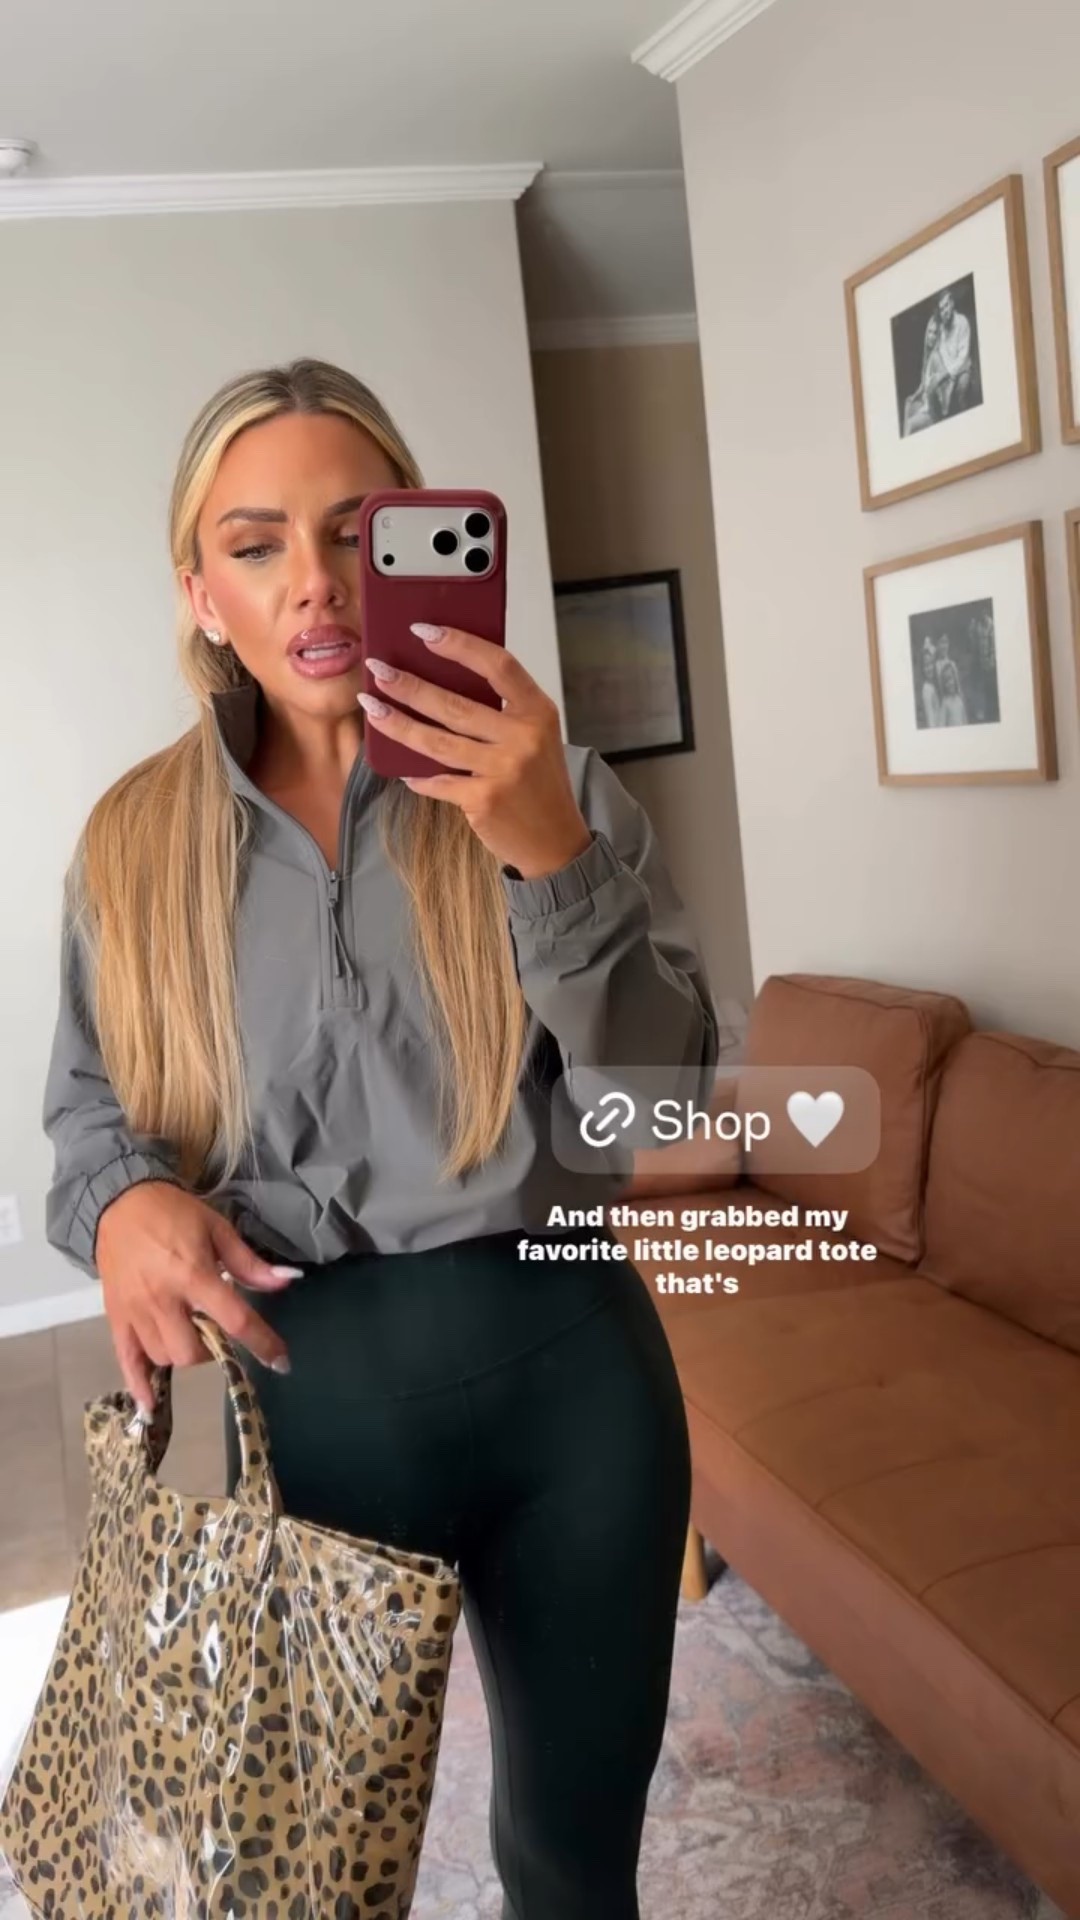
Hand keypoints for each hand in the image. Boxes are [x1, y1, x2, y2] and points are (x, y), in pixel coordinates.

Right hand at [95, 1181, 297, 1414]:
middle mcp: (163, 1299)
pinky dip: (139, 1385)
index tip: (282, 1361)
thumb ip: (250, 1263)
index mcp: (193, 1274)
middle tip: (215, 1327)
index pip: (235, 1320)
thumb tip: (287, 1281)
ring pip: (165, 1357)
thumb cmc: (173, 1213)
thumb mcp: (217, 1229)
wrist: (118, 1202)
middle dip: (212, 1348)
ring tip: (188, 1330)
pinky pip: (127, 1361)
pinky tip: (149, 1404)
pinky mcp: (116, 1317)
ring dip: (184, 1352)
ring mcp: (136, 1312)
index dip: (263, 1344)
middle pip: (193, 1351)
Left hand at [359, 624, 593, 879]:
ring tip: (371, 708)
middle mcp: (523, 737)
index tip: (423, 631)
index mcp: (538, 712)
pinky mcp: (484, 800)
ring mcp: (503, 770)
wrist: (556, 841)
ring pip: (437, 742)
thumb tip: (440, 683)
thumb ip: (503, 712)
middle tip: (376, 670)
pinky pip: (438, 781)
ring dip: (398, 724)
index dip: (460, 644)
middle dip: (408, 685)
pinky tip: (401, 771)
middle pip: (454, 705)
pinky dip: (418, 777)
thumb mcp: (536, 737)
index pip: (498, 665)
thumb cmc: (539, 784)